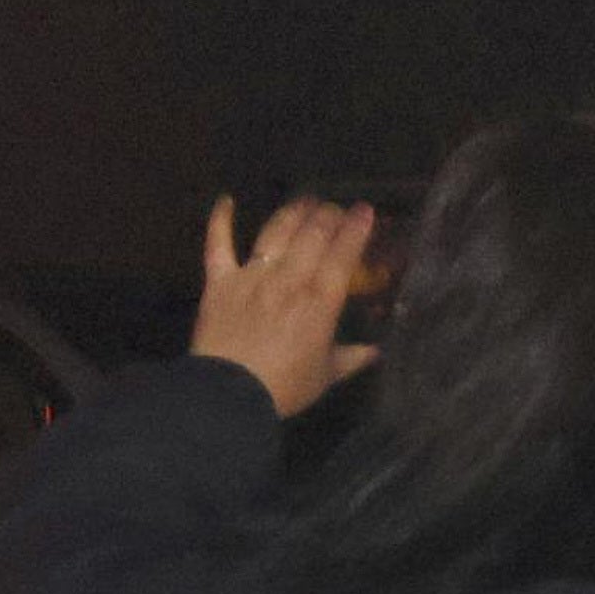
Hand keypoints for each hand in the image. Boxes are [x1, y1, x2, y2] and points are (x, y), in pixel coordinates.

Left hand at [193, 195, 379, 417]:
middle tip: (335, 208)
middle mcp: (288, 279)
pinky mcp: (219, 281)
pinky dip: (220, 220)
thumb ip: (351, 358)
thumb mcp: (325, 375)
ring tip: (304, 201)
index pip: (343, 254)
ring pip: (275, 232)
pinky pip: (218, 244)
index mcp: (320, 301)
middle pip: (312, 235)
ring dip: (292, 212)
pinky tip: (226, 200)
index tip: (365, 211)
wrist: (229, 393)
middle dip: (327, 215)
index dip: (356, 229)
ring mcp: (251, 276)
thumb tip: (376, 351)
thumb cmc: (284, 387)